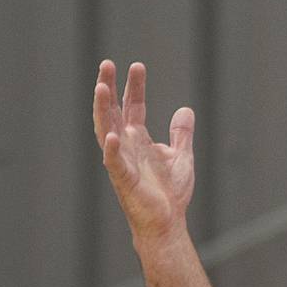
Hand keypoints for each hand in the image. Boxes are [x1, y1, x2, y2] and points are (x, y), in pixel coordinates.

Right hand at [93, 60, 194, 239]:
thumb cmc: (171, 193)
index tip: (136, 65)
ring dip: (102, 109)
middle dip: (108, 88)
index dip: (133, 86)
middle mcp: (126, 146)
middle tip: (106, 64)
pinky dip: (112, 150)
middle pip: (112, 111)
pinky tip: (112, 135)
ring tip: (101, 87)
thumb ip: (181, 133)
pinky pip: (115, 163)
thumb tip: (185, 109)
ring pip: (106, 130)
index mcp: (138, 139)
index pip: (132, 106)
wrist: (169, 222)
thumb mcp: (181, 156)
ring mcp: (122, 162)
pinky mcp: (125, 180)